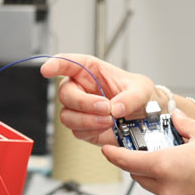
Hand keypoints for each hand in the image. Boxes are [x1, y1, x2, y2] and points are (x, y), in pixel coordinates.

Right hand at [38, 53, 158, 148]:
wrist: (147, 118)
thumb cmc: (141, 95)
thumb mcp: (142, 89)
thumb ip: (131, 97)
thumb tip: (116, 108)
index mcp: (91, 71)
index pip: (68, 63)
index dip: (56, 65)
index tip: (47, 69)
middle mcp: (82, 88)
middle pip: (65, 94)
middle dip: (83, 103)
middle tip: (105, 108)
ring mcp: (80, 110)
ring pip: (67, 116)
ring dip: (87, 120)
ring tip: (109, 121)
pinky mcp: (84, 127)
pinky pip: (77, 131)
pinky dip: (92, 131)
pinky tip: (107, 128)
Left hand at [103, 111, 194, 194]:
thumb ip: (183, 125)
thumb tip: (174, 119)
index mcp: (168, 167)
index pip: (128, 162)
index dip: (113, 154)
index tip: (106, 148)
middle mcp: (169, 188)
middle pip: (139, 175)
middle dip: (134, 161)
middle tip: (138, 145)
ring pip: (154, 185)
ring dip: (152, 171)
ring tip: (164, 152)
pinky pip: (170, 193)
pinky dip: (168, 180)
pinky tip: (182, 166)